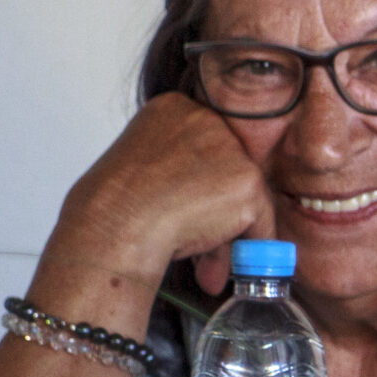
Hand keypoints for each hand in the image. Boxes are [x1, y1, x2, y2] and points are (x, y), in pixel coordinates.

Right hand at [54, 92, 272, 294]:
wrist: (115, 226)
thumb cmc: (116, 208)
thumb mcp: (143, 170)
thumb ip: (177, 171)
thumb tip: (205, 198)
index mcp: (173, 109)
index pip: (205, 146)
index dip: (197, 184)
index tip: (186, 206)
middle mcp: (206, 120)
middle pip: (228, 169)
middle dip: (215, 210)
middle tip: (196, 239)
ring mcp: (231, 150)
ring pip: (244, 196)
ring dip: (227, 233)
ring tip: (204, 267)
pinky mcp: (248, 182)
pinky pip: (261, 221)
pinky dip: (247, 246)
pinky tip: (220, 265)